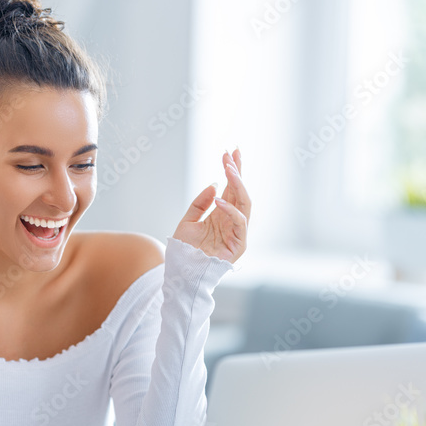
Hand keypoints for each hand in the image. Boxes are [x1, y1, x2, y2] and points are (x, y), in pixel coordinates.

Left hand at [173, 147, 249, 263]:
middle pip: (240, 192)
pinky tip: (220, 199)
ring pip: (244, 203)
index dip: (231, 171)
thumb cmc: (184, 251)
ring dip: (237, 184)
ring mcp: (237, 233)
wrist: (181, 273)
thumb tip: (214, 184)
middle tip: (233, 153)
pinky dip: (231, 210)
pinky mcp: (239, 245)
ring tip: (228, 168)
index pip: (231, 189)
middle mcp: (231, 222)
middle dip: (237, 172)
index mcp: (222, 215)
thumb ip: (199, 203)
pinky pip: (240, 222)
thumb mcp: (187, 221)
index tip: (229, 152)